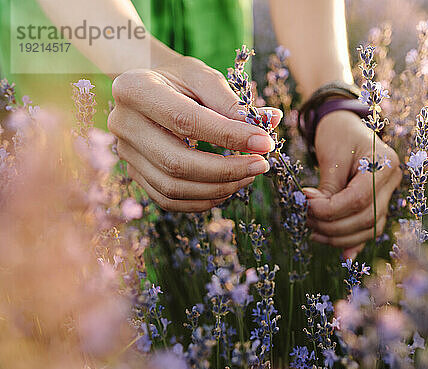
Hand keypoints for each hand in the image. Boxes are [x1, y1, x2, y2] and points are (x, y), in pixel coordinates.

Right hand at [108, 55, 281, 211]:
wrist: (149, 89)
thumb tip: (270, 121)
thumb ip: (232, 100)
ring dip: (218, 188)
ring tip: (249, 175)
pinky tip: (228, 188)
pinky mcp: (134, 174)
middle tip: (261, 165)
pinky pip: (168, 200)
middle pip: (177, 162)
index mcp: (134, 89)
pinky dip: (202, 200)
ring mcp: (125, 154)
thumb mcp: (203, 76)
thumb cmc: (179, 80)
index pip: (186, 121)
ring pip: (173, 187)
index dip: (229, 136)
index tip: (265, 142)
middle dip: (226, 170)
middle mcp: (122, 124)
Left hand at [304, 110, 400, 259]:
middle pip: (366, 218)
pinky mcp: (378, 204)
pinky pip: (368, 228)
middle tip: (305, 219)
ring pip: (369, 229)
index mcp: (385, 163)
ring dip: (340, 237)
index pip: (359, 199)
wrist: (345, 124)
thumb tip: (316, 215)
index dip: (331, 210)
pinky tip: (341, 253)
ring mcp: (388, 194)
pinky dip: (352, 240)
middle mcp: (392, 181)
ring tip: (313, 230)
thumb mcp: (331, 156)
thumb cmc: (337, 134)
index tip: (306, 206)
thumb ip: (328, 187)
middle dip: (332, 225)